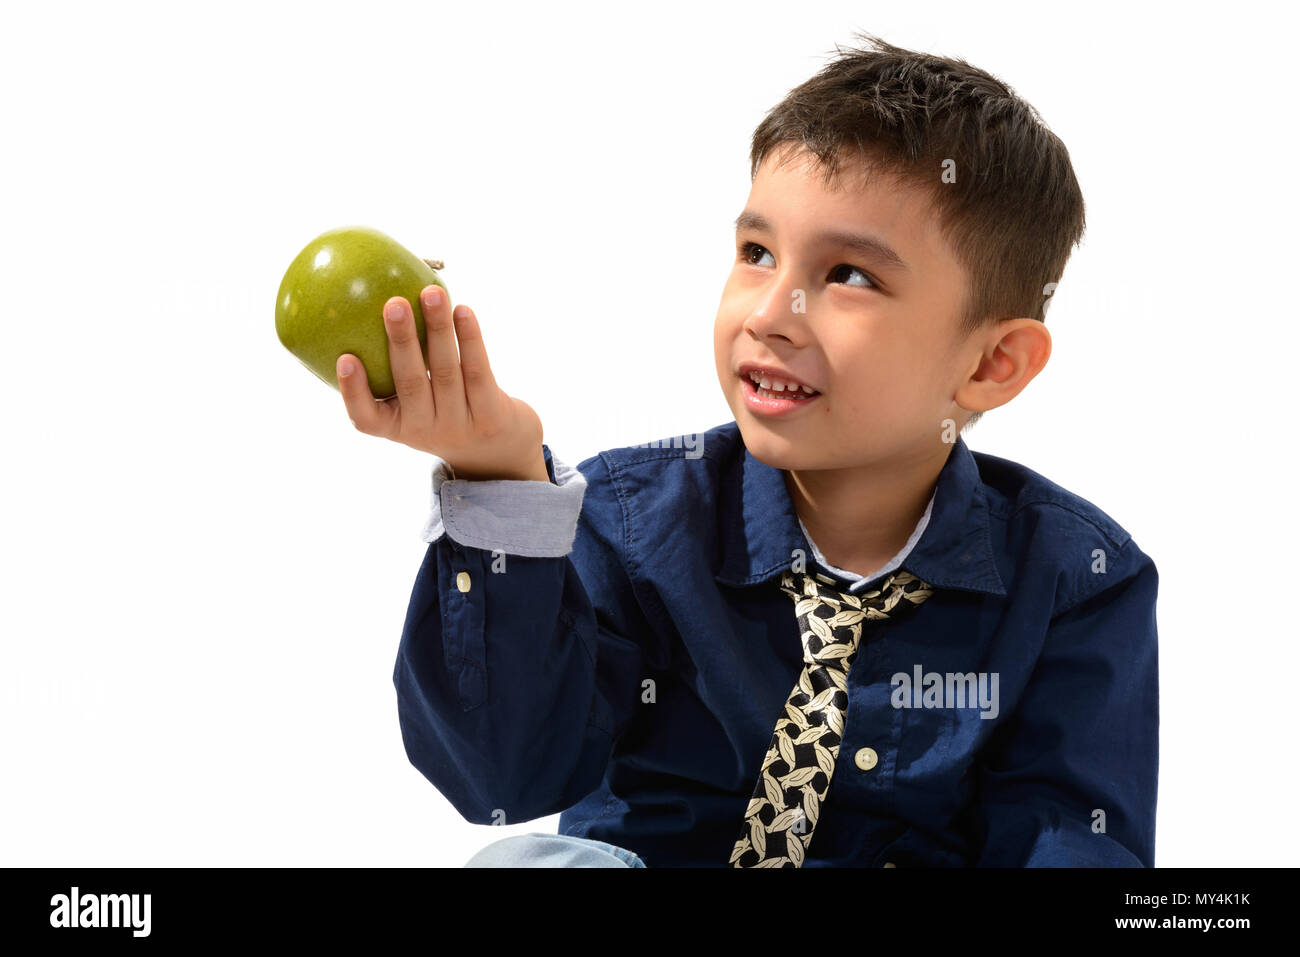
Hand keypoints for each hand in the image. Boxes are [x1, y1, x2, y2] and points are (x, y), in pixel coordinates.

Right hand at [337, 284, 547, 481]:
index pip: (366, 418)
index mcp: (396, 427)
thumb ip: (391, 370)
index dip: (354, 391)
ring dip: (438, 329)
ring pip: (446, 371)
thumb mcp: (412, 404)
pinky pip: (477, 371)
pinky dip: (469, 339)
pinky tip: (462, 310)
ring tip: (432, 293)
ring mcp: (459, 425)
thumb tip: (365, 304)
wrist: (496, 448)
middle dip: (401, 342)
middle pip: (411, 384)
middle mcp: (425, 431)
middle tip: (393, 304)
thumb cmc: (439, 409)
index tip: (345, 359)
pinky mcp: (490, 416)